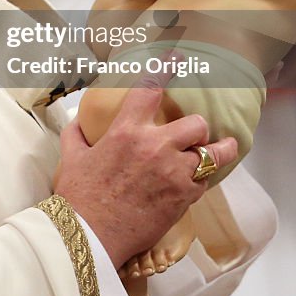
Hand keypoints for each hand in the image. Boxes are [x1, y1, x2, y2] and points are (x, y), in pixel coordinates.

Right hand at [54, 72, 236, 268]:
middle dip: (196, 127)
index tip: (176, 58)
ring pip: (212, 153)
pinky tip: (202, 179)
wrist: (90, 238)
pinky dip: (204, 179)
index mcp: (126, 132)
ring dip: (216, 150)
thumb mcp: (72, 159)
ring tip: (223, 147)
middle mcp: (154, 147)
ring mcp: (173, 173)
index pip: (150, 89)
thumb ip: (77, 135)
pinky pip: (205, 181)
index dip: (165, 68)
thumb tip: (77, 121)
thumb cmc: (78, 198)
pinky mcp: (183, 198)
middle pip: (195, 123)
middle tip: (193, 133)